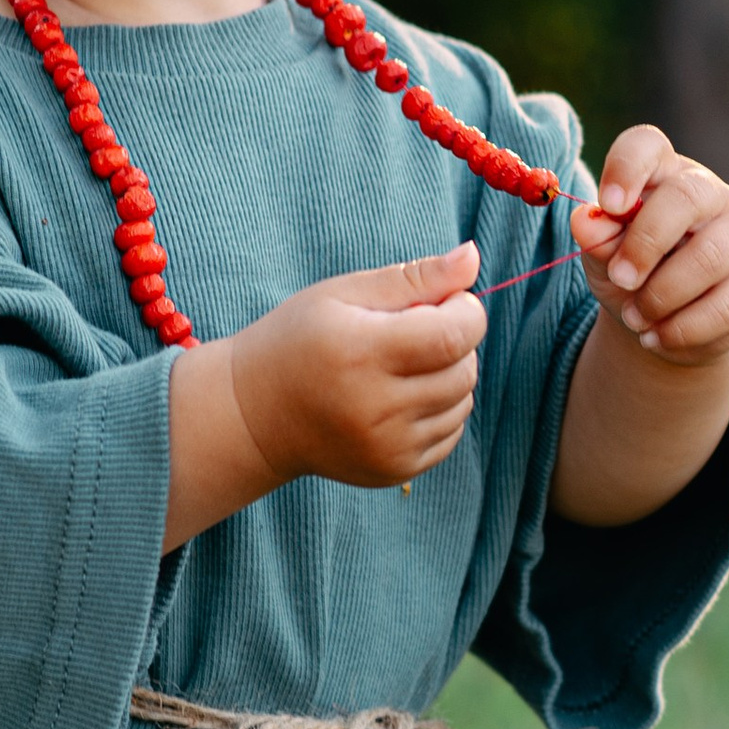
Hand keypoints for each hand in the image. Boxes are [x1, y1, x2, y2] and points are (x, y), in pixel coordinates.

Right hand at [229, 243, 486, 488]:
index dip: (465, 311)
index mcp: (360, 353)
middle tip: (413, 332)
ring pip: (463, 402)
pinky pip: (451, 433)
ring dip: (448, 376)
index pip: (454, 334)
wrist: (255, 414)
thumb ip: (414, 277)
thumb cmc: (299, 340)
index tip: (445, 301)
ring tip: (402, 366)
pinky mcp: (395, 471)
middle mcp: (375, 409)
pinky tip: (399, 397)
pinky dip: (439, 409)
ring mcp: (387, 447)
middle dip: (455, 342)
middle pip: (463, 370)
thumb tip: (473, 258)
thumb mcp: (344, 294)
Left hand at [571, 126, 728, 362]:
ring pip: (709, 257)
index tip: (609, 205)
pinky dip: (681, 329)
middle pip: (685, 197)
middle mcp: (710, 195)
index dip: (627, 169)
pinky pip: (725, 306)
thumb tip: (586, 222)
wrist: (671, 324)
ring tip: (634, 317)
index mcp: (663, 174)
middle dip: (646, 242)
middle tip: (620, 278)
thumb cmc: (636, 272)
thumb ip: (597, 238)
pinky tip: (656, 337)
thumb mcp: (605, 257)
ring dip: (661, 295)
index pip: (648, 145)